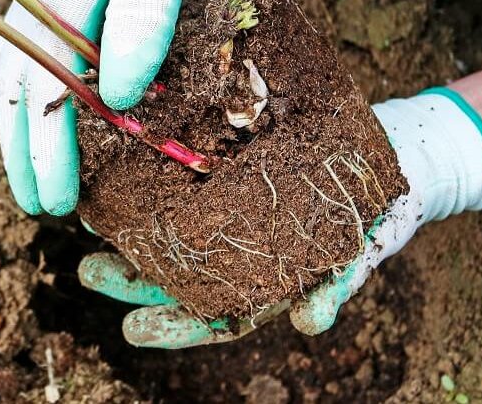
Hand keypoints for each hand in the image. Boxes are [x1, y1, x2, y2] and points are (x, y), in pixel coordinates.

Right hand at [0, 0, 210, 215]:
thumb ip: (144, 15)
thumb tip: (123, 97)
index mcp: (53, 1)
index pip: (41, 96)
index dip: (50, 153)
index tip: (61, 202)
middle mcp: (29, 6)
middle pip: (13, 96)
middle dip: (25, 156)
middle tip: (44, 209)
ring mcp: (31, 0)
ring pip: (12, 80)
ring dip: (20, 132)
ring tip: (35, 180)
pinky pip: (26, 59)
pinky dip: (28, 100)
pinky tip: (44, 119)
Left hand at [77, 88, 481, 347]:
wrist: (395, 152)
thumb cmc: (375, 214)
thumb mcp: (361, 251)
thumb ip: (335, 286)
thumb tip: (311, 324)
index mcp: (265, 282)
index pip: (212, 315)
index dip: (172, 326)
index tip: (131, 329)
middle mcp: (239, 252)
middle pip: (178, 274)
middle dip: (131, 277)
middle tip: (88, 271)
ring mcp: (231, 212)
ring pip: (171, 230)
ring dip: (130, 230)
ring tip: (86, 221)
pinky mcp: (228, 169)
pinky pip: (184, 178)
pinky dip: (151, 180)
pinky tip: (119, 171)